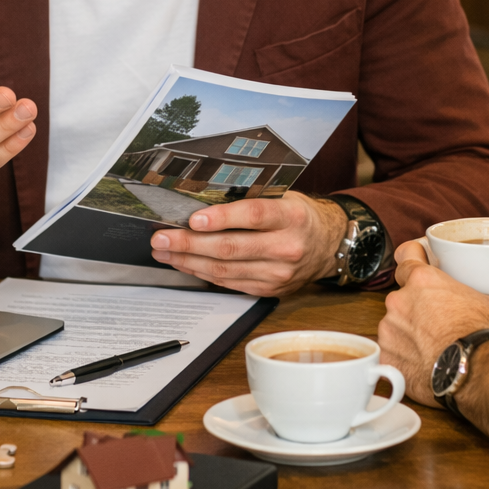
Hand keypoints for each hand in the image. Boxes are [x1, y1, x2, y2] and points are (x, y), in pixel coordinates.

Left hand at [149, 191, 345, 296]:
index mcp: (291, 217)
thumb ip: (252, 199)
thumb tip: (203, 201)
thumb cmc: (299, 216)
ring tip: (164, 252)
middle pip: (230, 248)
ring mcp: (278, 274)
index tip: (193, 219)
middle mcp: (286, 247)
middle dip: (189, 244)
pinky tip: (186, 264)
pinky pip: (230, 283)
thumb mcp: (284, 198)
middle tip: (161, 238)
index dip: (221, 218)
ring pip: (225, 270)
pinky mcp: (269, 290)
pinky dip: (203, 274)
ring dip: (189, 261)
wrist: (327, 245)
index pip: (252, 216)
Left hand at [378, 245, 488, 405]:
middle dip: (416, 304)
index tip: (418, 265)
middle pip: (402, 294)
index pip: (405, 256)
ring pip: (396, 325)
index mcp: (424, 280)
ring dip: (409, 331)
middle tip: (438, 316)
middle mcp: (400, 302)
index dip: (411, 259)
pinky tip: (421, 364)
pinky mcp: (388, 360)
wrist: (482, 375)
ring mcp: (391, 331)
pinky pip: (391, 354)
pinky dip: (403, 358)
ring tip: (434, 344)